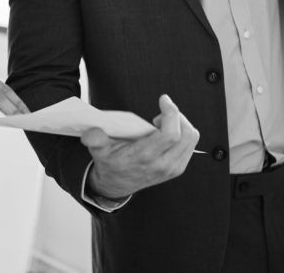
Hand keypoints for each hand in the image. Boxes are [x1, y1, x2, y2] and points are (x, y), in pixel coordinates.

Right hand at [81, 94, 199, 198]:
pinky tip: (167, 131)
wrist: (115, 185)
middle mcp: (163, 165)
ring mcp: (172, 168)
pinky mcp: (178, 168)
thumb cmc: (110, 163)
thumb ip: (94, 140)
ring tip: (163, 122)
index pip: (171, 134)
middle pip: (187, 134)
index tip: (163, 99)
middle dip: (178, 116)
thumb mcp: (98, 150)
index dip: (171, 113)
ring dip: (182, 123)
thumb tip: (91, 133)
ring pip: (192, 138)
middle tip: (162, 112)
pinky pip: (190, 145)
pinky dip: (183, 132)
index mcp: (145, 157)